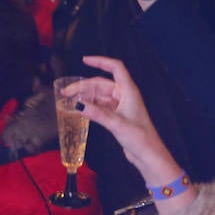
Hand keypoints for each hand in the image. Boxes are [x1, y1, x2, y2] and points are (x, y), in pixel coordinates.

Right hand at [63, 56, 179, 184]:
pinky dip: (89, 105)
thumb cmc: (139, 138)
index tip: (84, 60)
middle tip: (65, 92)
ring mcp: (121, 105)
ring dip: (84, 96)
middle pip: (101, 84)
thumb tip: (77, 104)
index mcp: (129, 91)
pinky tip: (79, 109)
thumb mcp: (116, 124)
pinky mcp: (117, 115)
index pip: (115, 68)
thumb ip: (96, 114)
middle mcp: (124, 95)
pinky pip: (100, 105)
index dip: (101, 61)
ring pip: (99, 95)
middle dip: (83, 86)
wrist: (148, 154)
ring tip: (68, 100)